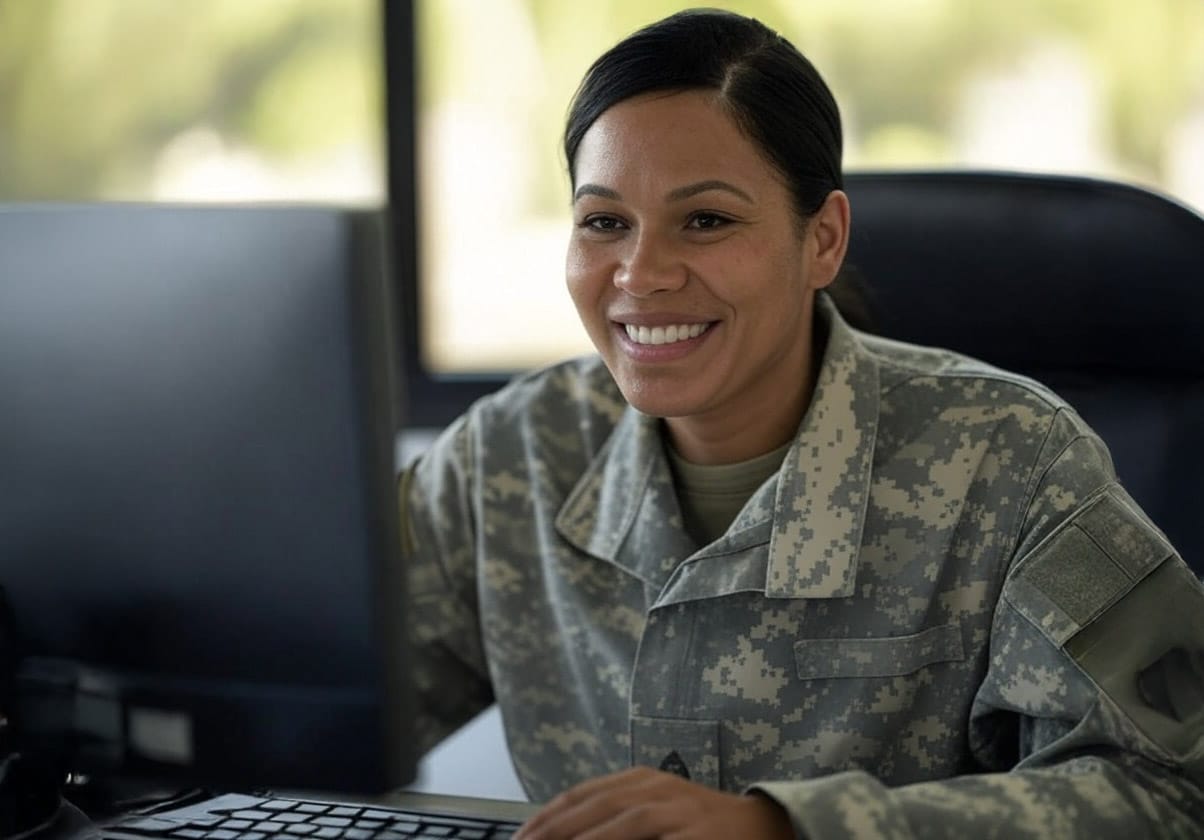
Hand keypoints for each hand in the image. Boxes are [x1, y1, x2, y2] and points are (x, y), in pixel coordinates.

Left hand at [513, 766, 794, 838]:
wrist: (766, 826)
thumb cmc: (702, 825)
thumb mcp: (655, 811)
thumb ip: (615, 820)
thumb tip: (565, 834)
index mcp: (641, 780)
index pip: (580, 795)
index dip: (545, 818)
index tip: (518, 839)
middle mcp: (656, 789)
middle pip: (593, 808)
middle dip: (553, 832)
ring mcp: (680, 811)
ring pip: (622, 824)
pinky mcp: (700, 834)